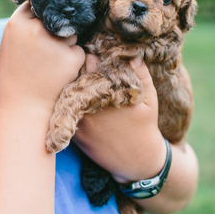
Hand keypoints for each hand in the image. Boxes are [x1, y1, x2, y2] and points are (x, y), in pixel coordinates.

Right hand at [0, 2, 85, 113]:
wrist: (23, 108)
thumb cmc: (15, 77)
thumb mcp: (11, 44)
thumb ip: (26, 26)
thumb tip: (48, 8)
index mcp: (17, 24)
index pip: (37, 4)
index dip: (42, 14)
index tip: (41, 27)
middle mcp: (35, 29)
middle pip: (56, 17)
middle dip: (55, 30)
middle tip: (44, 53)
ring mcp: (55, 43)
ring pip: (71, 33)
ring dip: (66, 45)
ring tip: (50, 65)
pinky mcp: (72, 57)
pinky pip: (79, 51)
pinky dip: (73, 61)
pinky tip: (58, 74)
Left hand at [73, 56, 165, 182]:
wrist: (136, 161)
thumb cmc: (145, 126)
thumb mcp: (149, 99)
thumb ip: (142, 75)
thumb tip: (133, 54)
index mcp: (107, 92)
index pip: (90, 61)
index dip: (93, 54)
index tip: (96, 52)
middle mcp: (90, 104)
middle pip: (75, 74)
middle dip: (79, 67)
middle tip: (86, 65)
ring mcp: (79, 118)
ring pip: (67, 90)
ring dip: (73, 84)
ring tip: (84, 83)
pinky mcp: (74, 131)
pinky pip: (65, 109)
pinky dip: (69, 102)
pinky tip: (80, 100)